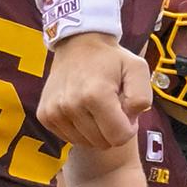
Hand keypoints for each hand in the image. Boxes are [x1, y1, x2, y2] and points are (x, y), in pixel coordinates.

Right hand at [38, 32, 152, 152]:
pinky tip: (82, 110)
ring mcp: (54, 112)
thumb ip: (142, 97)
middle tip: (112, 107)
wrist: (77, 43)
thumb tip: (129, 120)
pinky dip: (79, 129)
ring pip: (85, 142)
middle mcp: (71, 105)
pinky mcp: (44, 115)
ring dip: (95, 130)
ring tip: (96, 107)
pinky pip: (68, 137)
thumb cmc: (111, 58)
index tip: (125, 110)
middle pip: (102, 142)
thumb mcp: (138, 68)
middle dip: (112, 129)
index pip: (119, 137)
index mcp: (96, 95)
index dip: (129, 127)